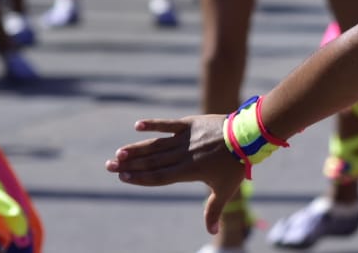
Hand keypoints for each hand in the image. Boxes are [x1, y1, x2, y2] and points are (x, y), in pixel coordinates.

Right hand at [107, 114, 245, 233]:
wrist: (248, 137)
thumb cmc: (236, 165)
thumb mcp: (225, 190)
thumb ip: (214, 210)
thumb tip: (212, 233)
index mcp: (188, 171)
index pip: (158, 176)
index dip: (140, 177)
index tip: (122, 177)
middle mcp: (183, 155)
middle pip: (152, 161)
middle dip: (130, 164)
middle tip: (109, 165)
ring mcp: (186, 138)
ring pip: (156, 145)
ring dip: (136, 148)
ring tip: (119, 153)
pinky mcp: (190, 124)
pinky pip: (169, 124)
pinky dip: (154, 124)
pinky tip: (137, 126)